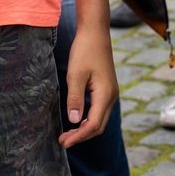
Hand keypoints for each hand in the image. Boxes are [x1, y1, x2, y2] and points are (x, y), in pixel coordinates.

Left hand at [58, 23, 117, 148]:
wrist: (95, 33)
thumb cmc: (85, 51)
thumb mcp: (76, 74)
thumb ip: (75, 98)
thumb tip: (73, 121)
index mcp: (105, 95)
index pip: (93, 124)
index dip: (78, 136)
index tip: (63, 142)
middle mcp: (111, 97)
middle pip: (99, 126)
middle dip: (81, 136)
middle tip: (63, 141)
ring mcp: (111, 93)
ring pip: (100, 120)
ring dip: (84, 129)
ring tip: (67, 134)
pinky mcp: (107, 90)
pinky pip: (99, 111)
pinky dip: (88, 120)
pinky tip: (76, 120)